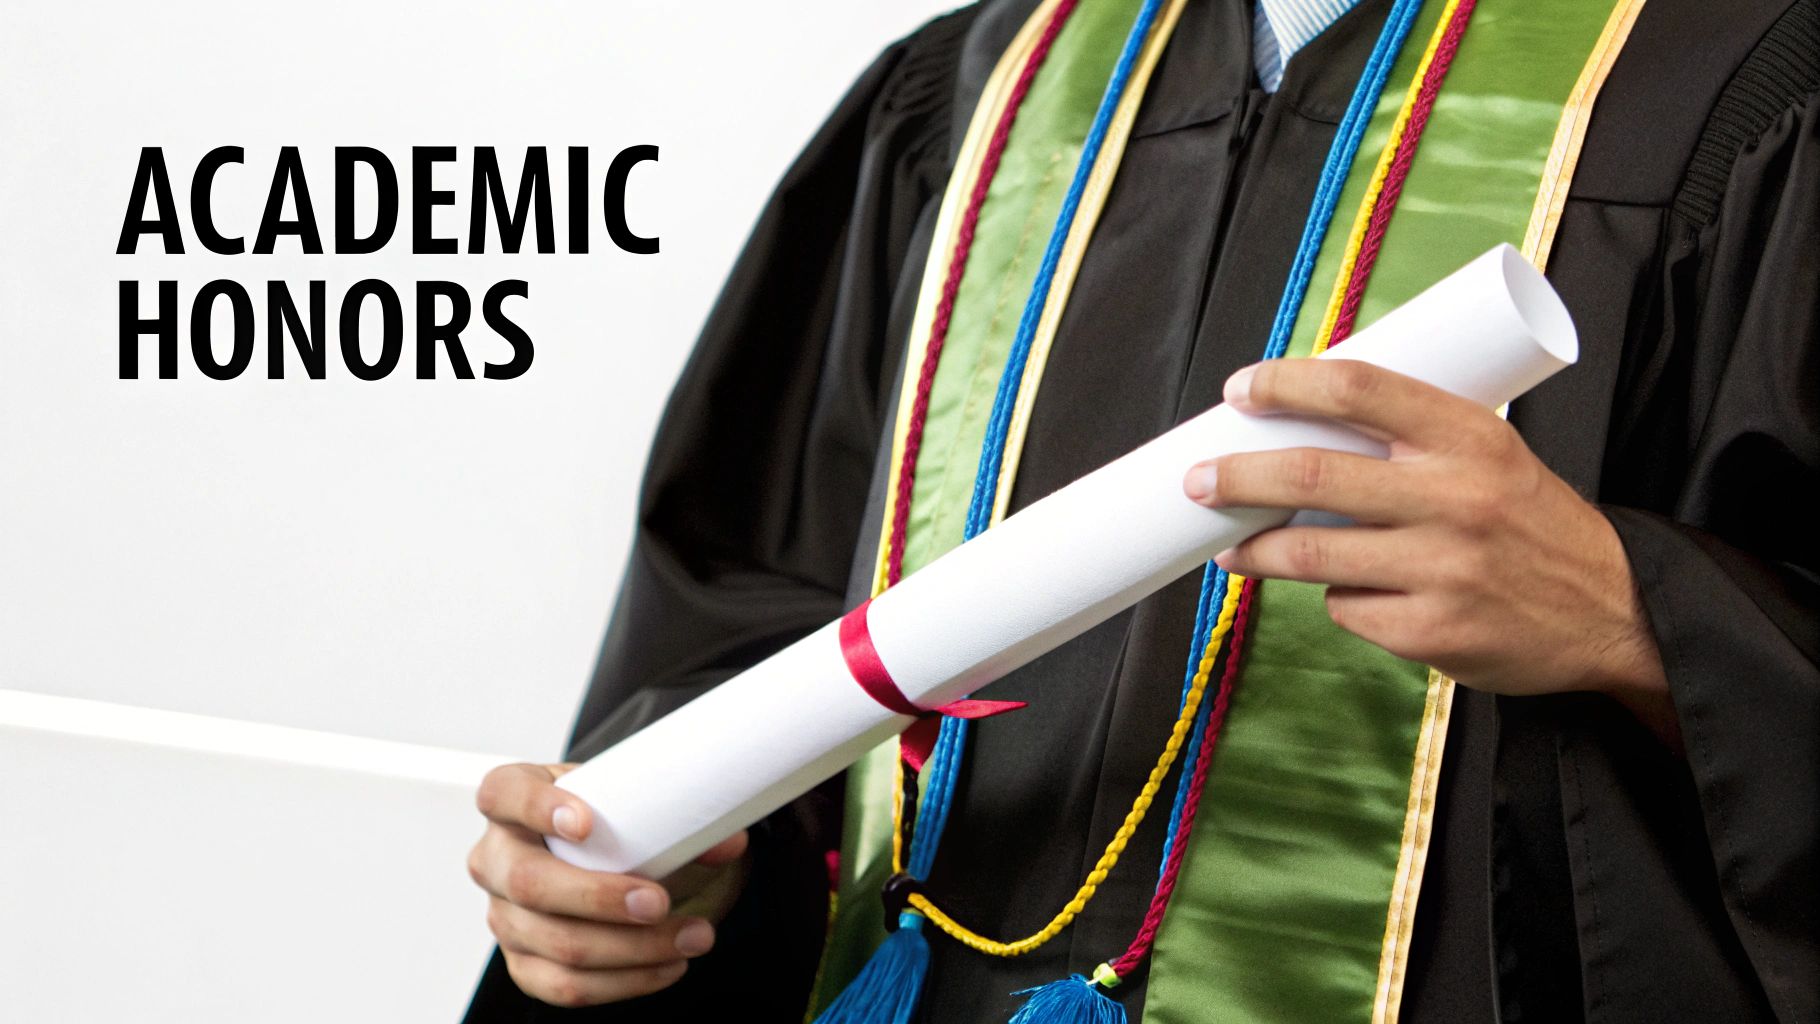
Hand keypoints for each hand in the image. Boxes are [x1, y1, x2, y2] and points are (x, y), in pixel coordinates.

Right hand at [468, 763, 750, 1007]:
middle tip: (658, 901)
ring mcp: (502, 914)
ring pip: (555, 943)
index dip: (537, 808)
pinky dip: (624, 982)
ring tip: (692, 937)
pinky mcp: (522, 962)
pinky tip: (668, 966)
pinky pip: (564, 987)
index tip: (586, 824)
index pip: (503, 793)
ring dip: (632, 948)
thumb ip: (678, 813)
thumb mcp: (633, 800)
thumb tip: (729, 842)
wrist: (600, 855)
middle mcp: (494, 857)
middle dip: (599, 897)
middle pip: (527, 882)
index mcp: (511, 798)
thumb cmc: (609, 819)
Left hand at [1184, 359, 1674, 742]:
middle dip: (1237, 477)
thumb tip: (1295, 432)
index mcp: (1470, 437)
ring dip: (1257, 552)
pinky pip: (1348, 609)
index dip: (1286, 384)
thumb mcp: (1489, 455)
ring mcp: (1442, 570)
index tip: (1240, 389)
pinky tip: (1360, 593)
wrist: (1614, 611)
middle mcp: (1456, 498)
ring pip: (1311, 556)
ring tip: (1233, 546)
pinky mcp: (1431, 633)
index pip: (1359, 389)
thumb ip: (1410, 443)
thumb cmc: (1530, 521)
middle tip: (1197, 479)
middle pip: (1313, 478)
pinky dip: (1340, 599)